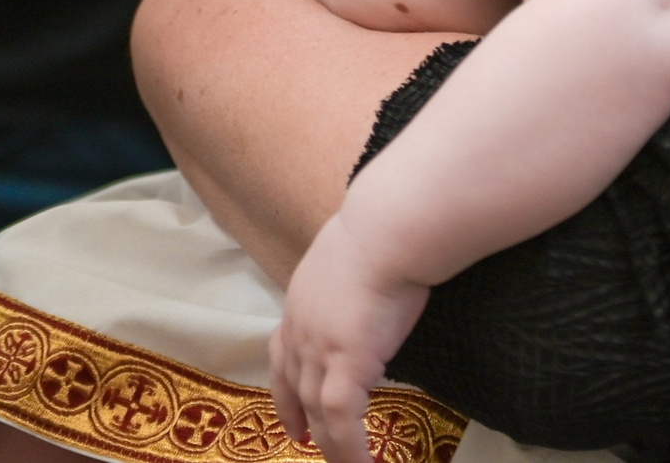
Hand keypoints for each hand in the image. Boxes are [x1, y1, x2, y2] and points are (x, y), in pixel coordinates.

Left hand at [270, 214, 428, 462]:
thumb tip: (370, 289)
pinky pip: (342, 420)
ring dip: (331, 445)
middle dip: (299, 420)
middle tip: (306, 445)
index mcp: (300, 302)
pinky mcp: (345, 362)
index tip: (291, 412)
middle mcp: (300, 327)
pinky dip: (350, 448)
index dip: (285, 386)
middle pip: (294, 387)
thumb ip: (351, 283)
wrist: (387, 230)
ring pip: (317, 411)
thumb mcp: (352, 258)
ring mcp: (319, 347)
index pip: (282, 352)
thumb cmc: (382, 232)